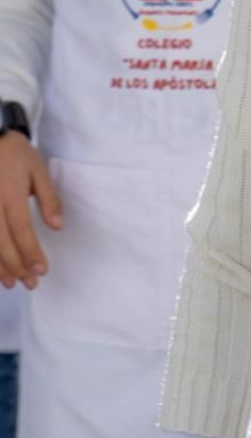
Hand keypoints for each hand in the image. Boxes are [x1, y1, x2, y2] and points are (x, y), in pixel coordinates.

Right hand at [0, 131, 61, 288]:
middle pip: (1, 242)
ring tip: (12, 283)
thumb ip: (49, 198)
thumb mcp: (38, 170)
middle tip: (31, 284)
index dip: (31, 252)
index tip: (42, 270)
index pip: (21, 229)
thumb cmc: (15, 154)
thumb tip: (57, 226)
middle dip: (16, 266)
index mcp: (10, 194)